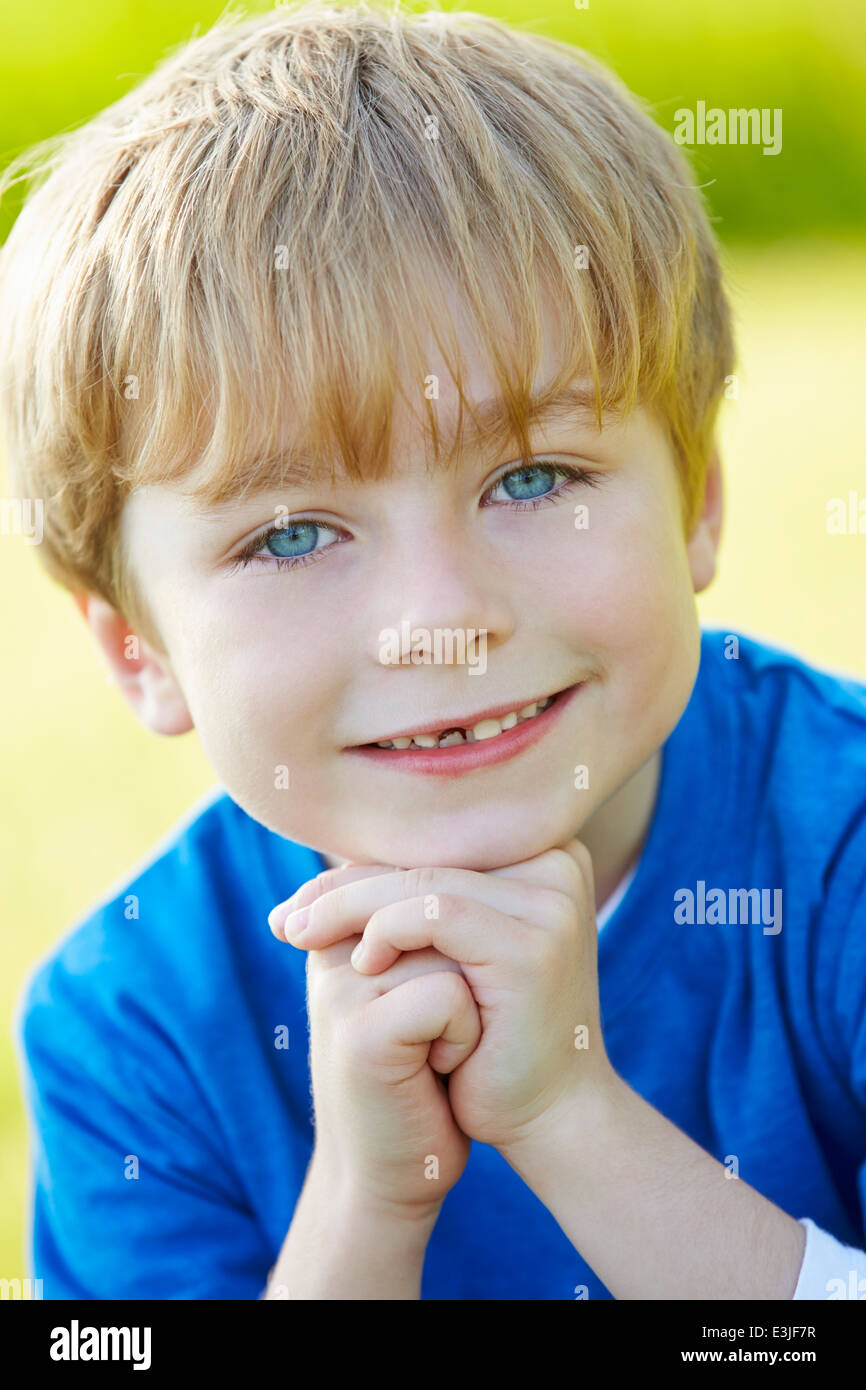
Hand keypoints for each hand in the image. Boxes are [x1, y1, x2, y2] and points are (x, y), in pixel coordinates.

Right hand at [269, 862, 480, 1218]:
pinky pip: (445, 997)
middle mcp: (330, 948)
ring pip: (446, 944)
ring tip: (446, 1042)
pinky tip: (445, 1066)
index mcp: (341, 930)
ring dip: (470, 997)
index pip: (419, 877)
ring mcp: (339, 988)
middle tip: (457, 1019)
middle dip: (468, 965)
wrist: (397, 1173)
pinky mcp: (360, 1033)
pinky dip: (463, 1035)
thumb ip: (430, 923)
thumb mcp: (423, 986)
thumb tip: (488, 849)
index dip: (459, 934)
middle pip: (435, 901)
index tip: (451, 994)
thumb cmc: (425, 1074)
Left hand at [270, 841, 616, 1152]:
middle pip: (426, 859)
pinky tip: (361, 965)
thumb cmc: (489, 1036)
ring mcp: (551, 904)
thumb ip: (412, 903)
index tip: (294, 902)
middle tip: (285, 919)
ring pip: (425, 883)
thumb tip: (320, 875)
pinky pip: (441, 914)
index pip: (429, 845)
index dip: (357, 870)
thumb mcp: (450, 956)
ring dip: (352, 908)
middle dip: (344, 889)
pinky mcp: (533, 946)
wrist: (549, 1114)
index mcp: (542, 853)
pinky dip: (389, 932)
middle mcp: (556, 864)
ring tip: (303, 937)